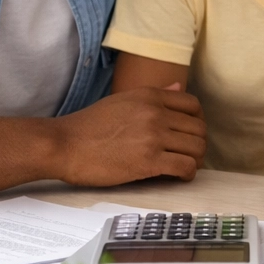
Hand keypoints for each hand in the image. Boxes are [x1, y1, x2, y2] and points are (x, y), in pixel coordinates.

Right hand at [54, 83, 205, 186]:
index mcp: (150, 96)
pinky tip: (178, 176)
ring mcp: (153, 136)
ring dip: (195, 160)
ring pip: (197, 148)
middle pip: (199, 129)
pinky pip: (185, 167)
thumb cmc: (89, 126)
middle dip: (197, 144)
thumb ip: (154, 95)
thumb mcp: (123, 100)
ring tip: (184, 166)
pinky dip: (187, 174)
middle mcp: (155, 113)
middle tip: (188, 155)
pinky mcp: (149, 160)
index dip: (197, 122)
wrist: (64, 145)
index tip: (189, 134)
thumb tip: (179, 87)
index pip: (193, 105)